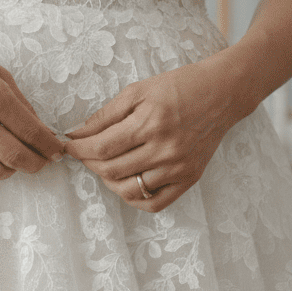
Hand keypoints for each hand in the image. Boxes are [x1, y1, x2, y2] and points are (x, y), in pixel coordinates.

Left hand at [62, 62, 248, 212]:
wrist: (222, 93)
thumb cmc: (178, 87)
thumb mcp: (138, 91)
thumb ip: (105, 115)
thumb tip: (76, 134)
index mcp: (151, 123)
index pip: (102, 148)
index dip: (78, 150)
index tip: (68, 146)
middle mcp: (165, 149)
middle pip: (111, 170)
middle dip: (89, 163)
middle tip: (85, 154)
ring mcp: (178, 168)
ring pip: (129, 190)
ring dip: (108, 181)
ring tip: (106, 166)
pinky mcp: (189, 178)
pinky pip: (154, 203)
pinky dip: (134, 198)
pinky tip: (126, 182)